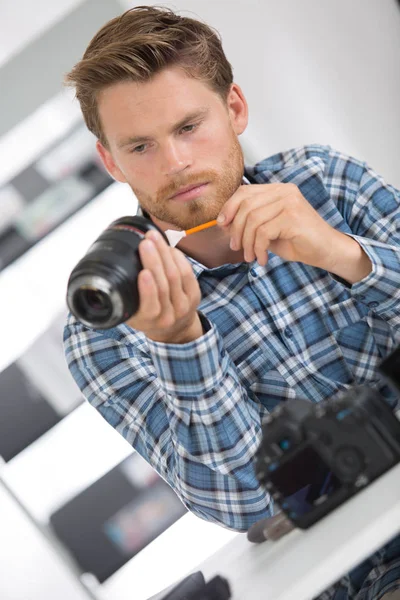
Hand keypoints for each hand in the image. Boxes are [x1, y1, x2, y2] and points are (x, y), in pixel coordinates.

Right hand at [125, 230, 202, 342]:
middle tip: (145, 242)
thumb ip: (120, 299)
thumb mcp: (129, 313)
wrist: (174, 328)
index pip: (150, 306)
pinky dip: (177, 256)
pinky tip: (167, 246)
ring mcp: (184, 305)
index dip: (148, 289)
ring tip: (154, 237)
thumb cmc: (146, 316)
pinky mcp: (194, 294)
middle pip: (165, 284)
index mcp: (149, 321)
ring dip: (164, 252)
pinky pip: (187, 272)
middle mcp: (169, 315)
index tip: (143, 272)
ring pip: (176, 275)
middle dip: (155, 260)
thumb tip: (101, 275)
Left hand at [217, 183, 357, 272]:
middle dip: (236, 230)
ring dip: (247, 243)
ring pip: (252, 220)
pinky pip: (263, 232)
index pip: (244, 192)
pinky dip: (258, 249)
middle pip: (245, 206)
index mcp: (278, 190)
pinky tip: (263, 259)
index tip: (222, 226)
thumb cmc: (297, 241)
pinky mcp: (293, 217)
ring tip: (250, 257)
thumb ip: (250, 223)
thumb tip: (224, 223)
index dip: (229, 208)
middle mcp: (284, 191)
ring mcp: (289, 202)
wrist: (327, 251)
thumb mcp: (268, 229)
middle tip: (236, 247)